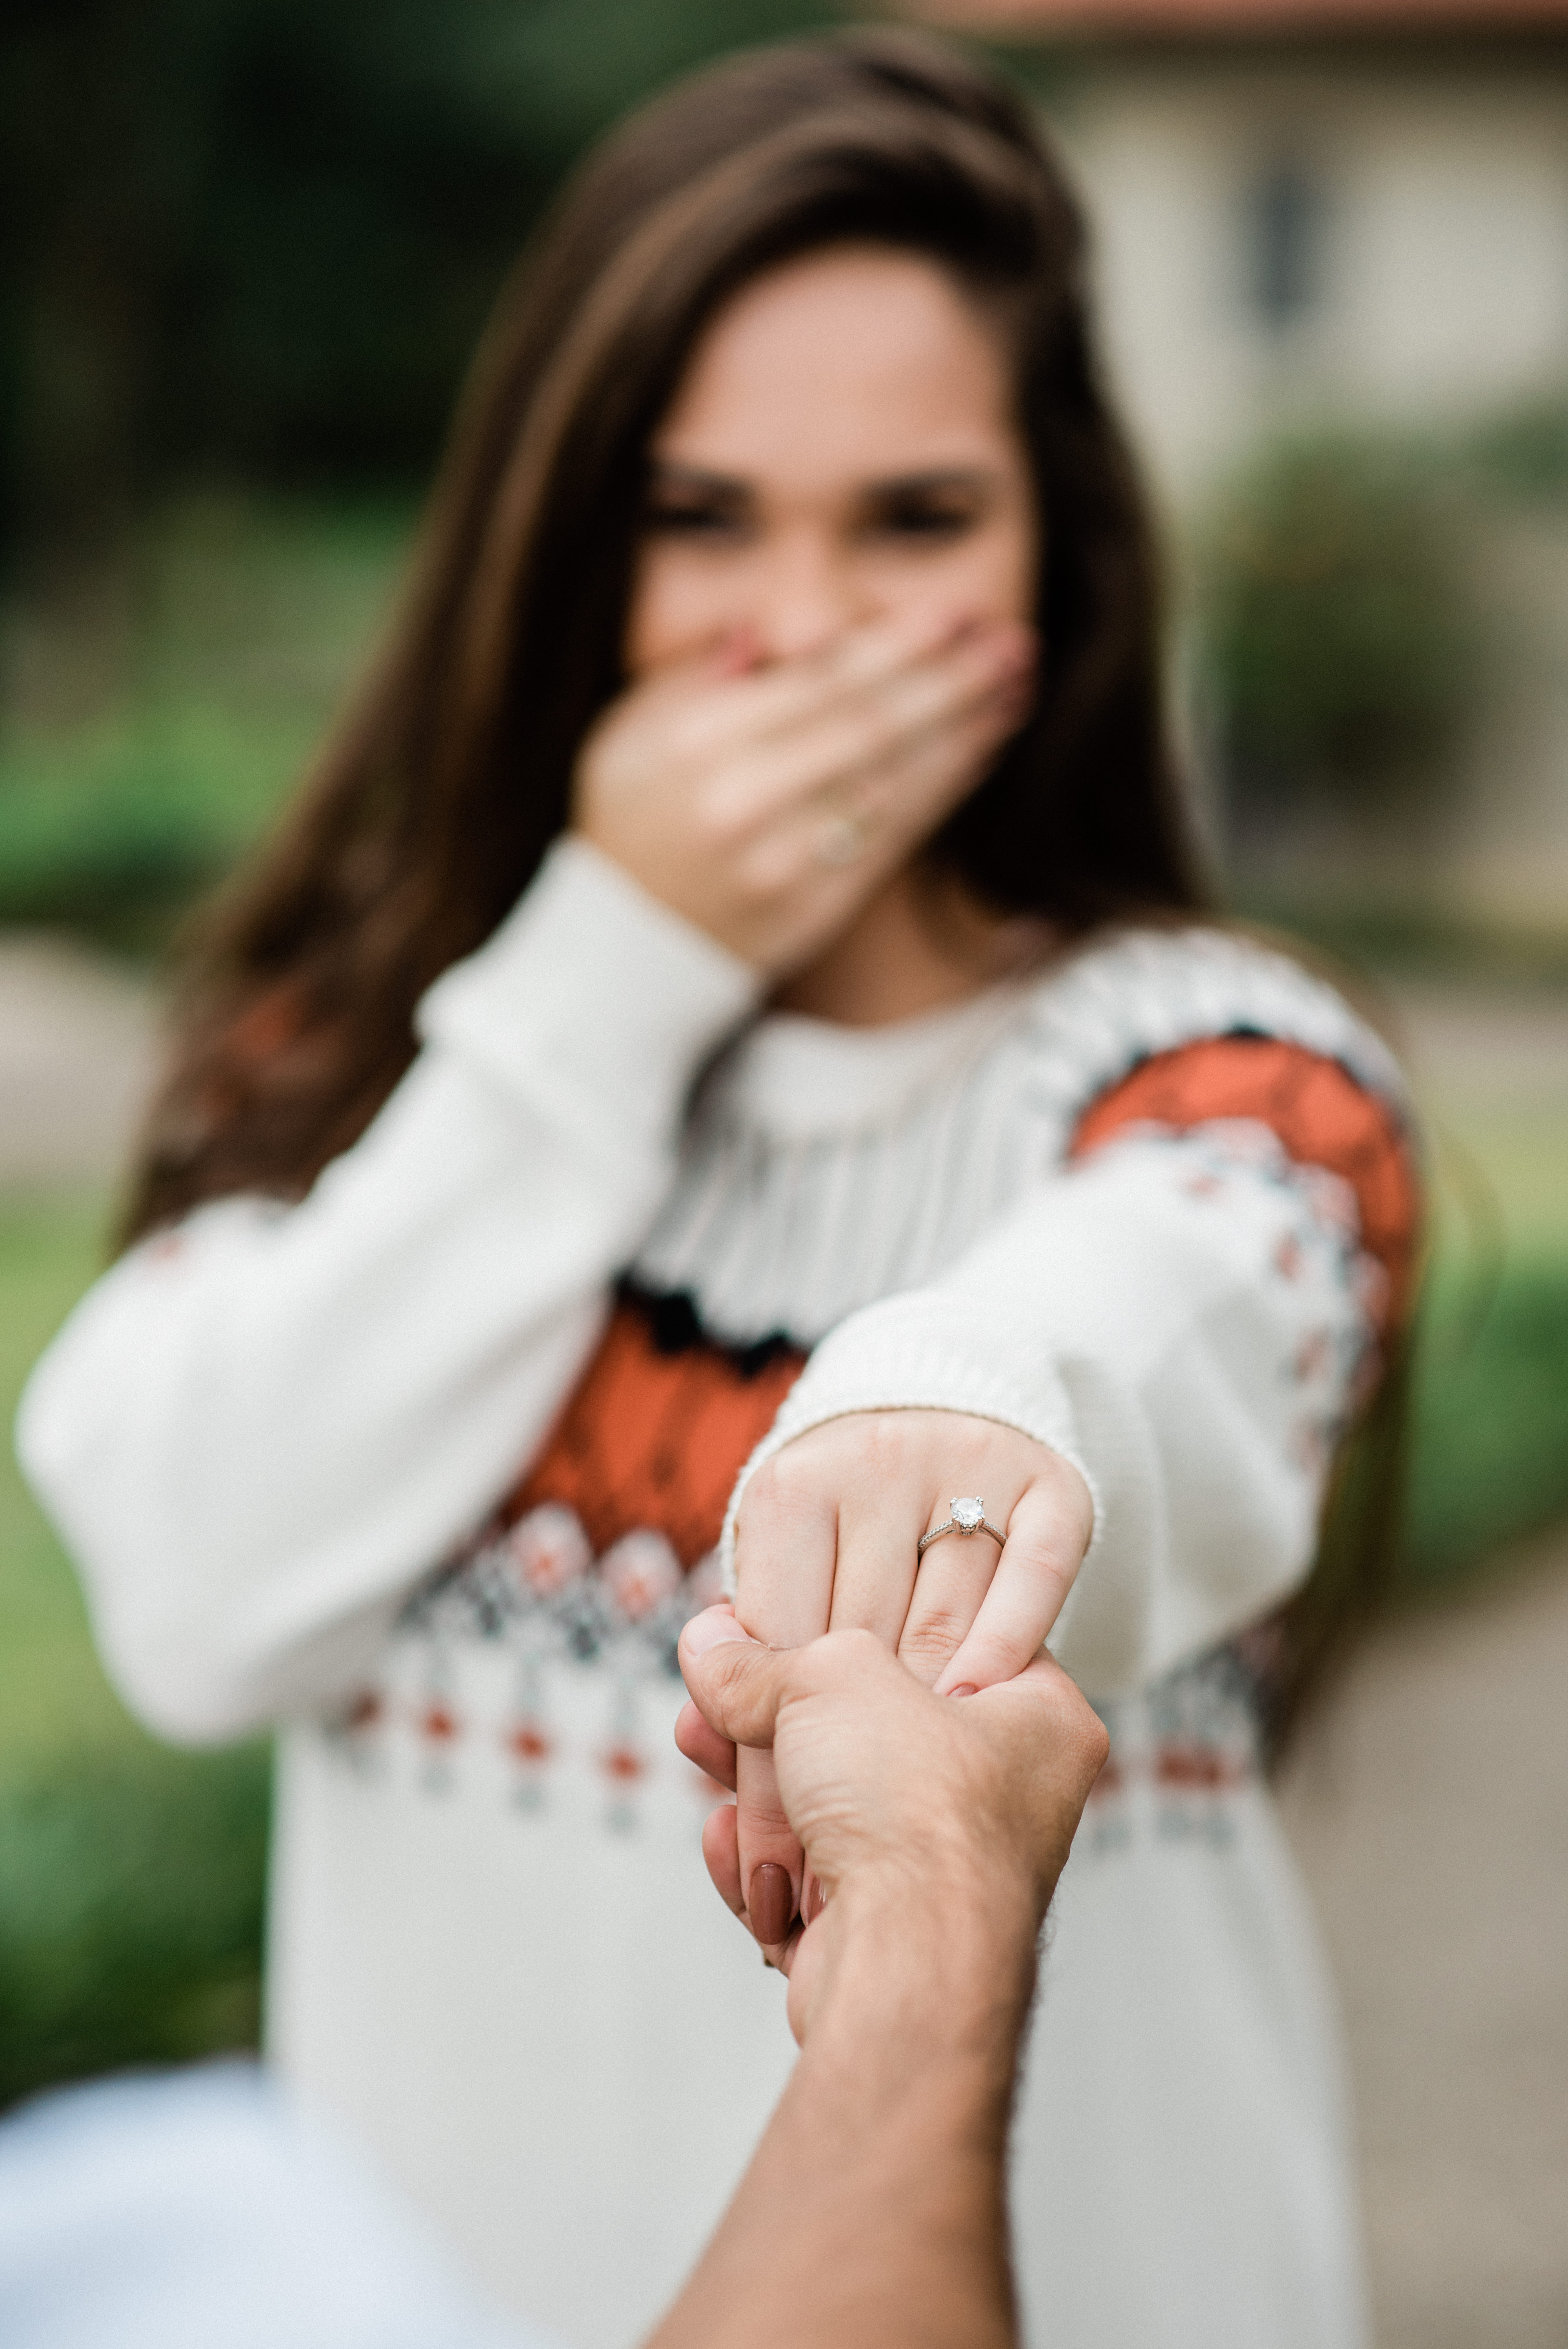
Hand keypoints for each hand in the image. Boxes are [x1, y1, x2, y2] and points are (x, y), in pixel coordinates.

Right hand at [571, 613, 1033, 974]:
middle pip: (874, 726)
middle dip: (952, 680)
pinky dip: (944, 787)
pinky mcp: (817, 909)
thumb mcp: (629, 731)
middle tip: (1011, 642)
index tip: (955, 614)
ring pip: (898, 783)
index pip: (820, 681)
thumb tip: (769, 635)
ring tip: (1017, 687)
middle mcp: (744, 802)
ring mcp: (785, 862)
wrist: (624, 944)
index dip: (898, 645)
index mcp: (698, 744)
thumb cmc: (630, 819)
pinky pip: (897, 837)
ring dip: (967, 731)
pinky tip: (980, 748)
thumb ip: (696, 675)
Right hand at [674, 1611, 1108, 2046]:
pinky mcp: (890, 1924)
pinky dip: (761, 1856)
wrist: (905, 1963)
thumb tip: (711, 1646)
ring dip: (755, 1781)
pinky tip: (726, 1836)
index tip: (792, 1620)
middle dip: (780, 1714)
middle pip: (872, 1726)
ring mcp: (947, 1865)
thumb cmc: (919, 1814)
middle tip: (727, 1691)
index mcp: (1039, 1716)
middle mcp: (1006, 1794)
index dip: (860, 1620)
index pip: (954, 1636)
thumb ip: (766, 1658)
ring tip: (705, 1745)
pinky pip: (813, 1870)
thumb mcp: (831, 1679)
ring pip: (832, 1800)